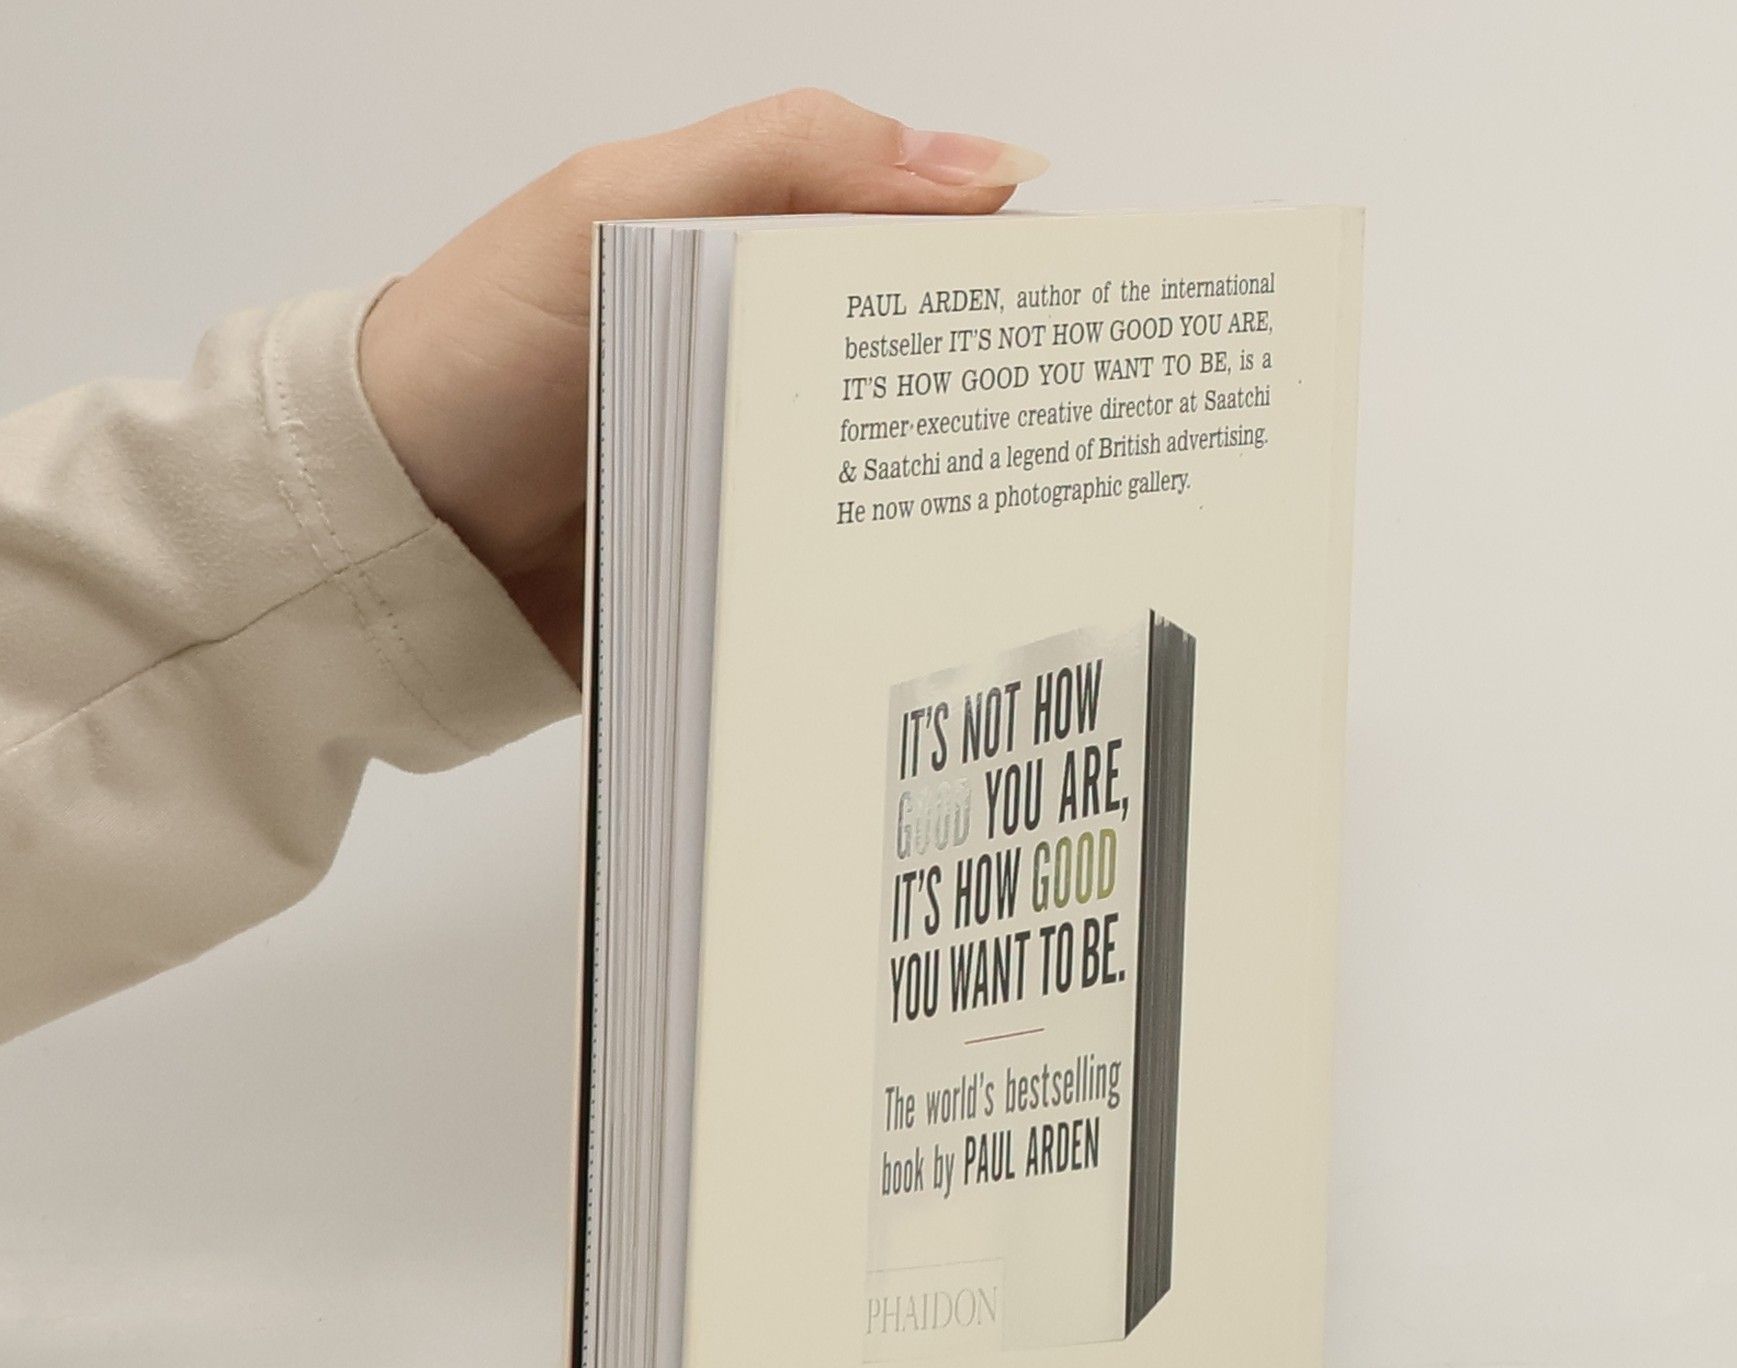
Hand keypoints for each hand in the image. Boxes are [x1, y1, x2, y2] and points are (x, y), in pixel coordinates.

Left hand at [359, 91, 1046, 679]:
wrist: (389, 529)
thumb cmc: (477, 351)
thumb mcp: (623, 208)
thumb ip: (789, 159)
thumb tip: (986, 161)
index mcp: (751, 247)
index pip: (910, 236)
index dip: (999, 260)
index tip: (1088, 303)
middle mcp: (767, 356)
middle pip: (918, 369)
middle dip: (996, 395)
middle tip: (1081, 429)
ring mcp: (761, 467)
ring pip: (892, 478)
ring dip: (949, 499)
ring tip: (1038, 518)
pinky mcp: (749, 566)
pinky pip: (839, 564)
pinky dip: (885, 570)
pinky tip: (940, 581)